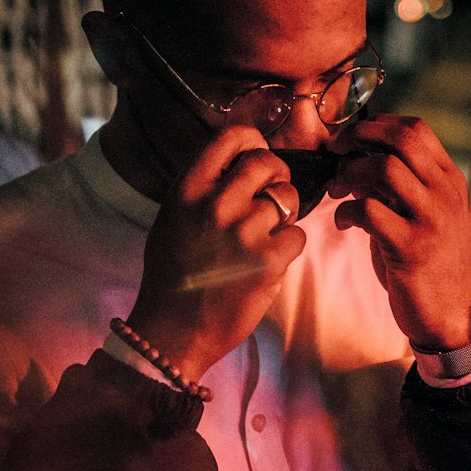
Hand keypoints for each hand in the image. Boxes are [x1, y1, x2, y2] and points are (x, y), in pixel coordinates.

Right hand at [126, 126, 304, 379]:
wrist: (172, 331)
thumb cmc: (172, 278)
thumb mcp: (172, 220)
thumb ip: (202, 191)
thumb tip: (237, 165)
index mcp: (188, 190)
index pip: (230, 138)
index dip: (253, 142)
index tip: (257, 156)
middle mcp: (215, 204)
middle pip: (266, 163)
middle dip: (277, 176)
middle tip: (272, 197)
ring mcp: (242, 232)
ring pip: (287, 199)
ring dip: (285, 215)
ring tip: (267, 236)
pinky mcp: (267, 261)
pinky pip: (298, 235)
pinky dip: (289, 247)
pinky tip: (270, 261)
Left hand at [327, 115, 470, 348]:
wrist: (449, 313)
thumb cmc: (427, 263)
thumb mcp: (424, 214)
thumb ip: (400, 186)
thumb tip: (355, 158)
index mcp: (449, 180)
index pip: (415, 130)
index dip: (376, 126)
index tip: (351, 141)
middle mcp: (444, 193)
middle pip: (401, 140)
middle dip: (358, 137)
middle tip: (335, 153)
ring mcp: (430, 220)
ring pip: (385, 169)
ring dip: (349, 174)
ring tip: (337, 191)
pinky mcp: (411, 248)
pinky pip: (369, 211)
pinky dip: (345, 212)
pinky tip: (342, 223)